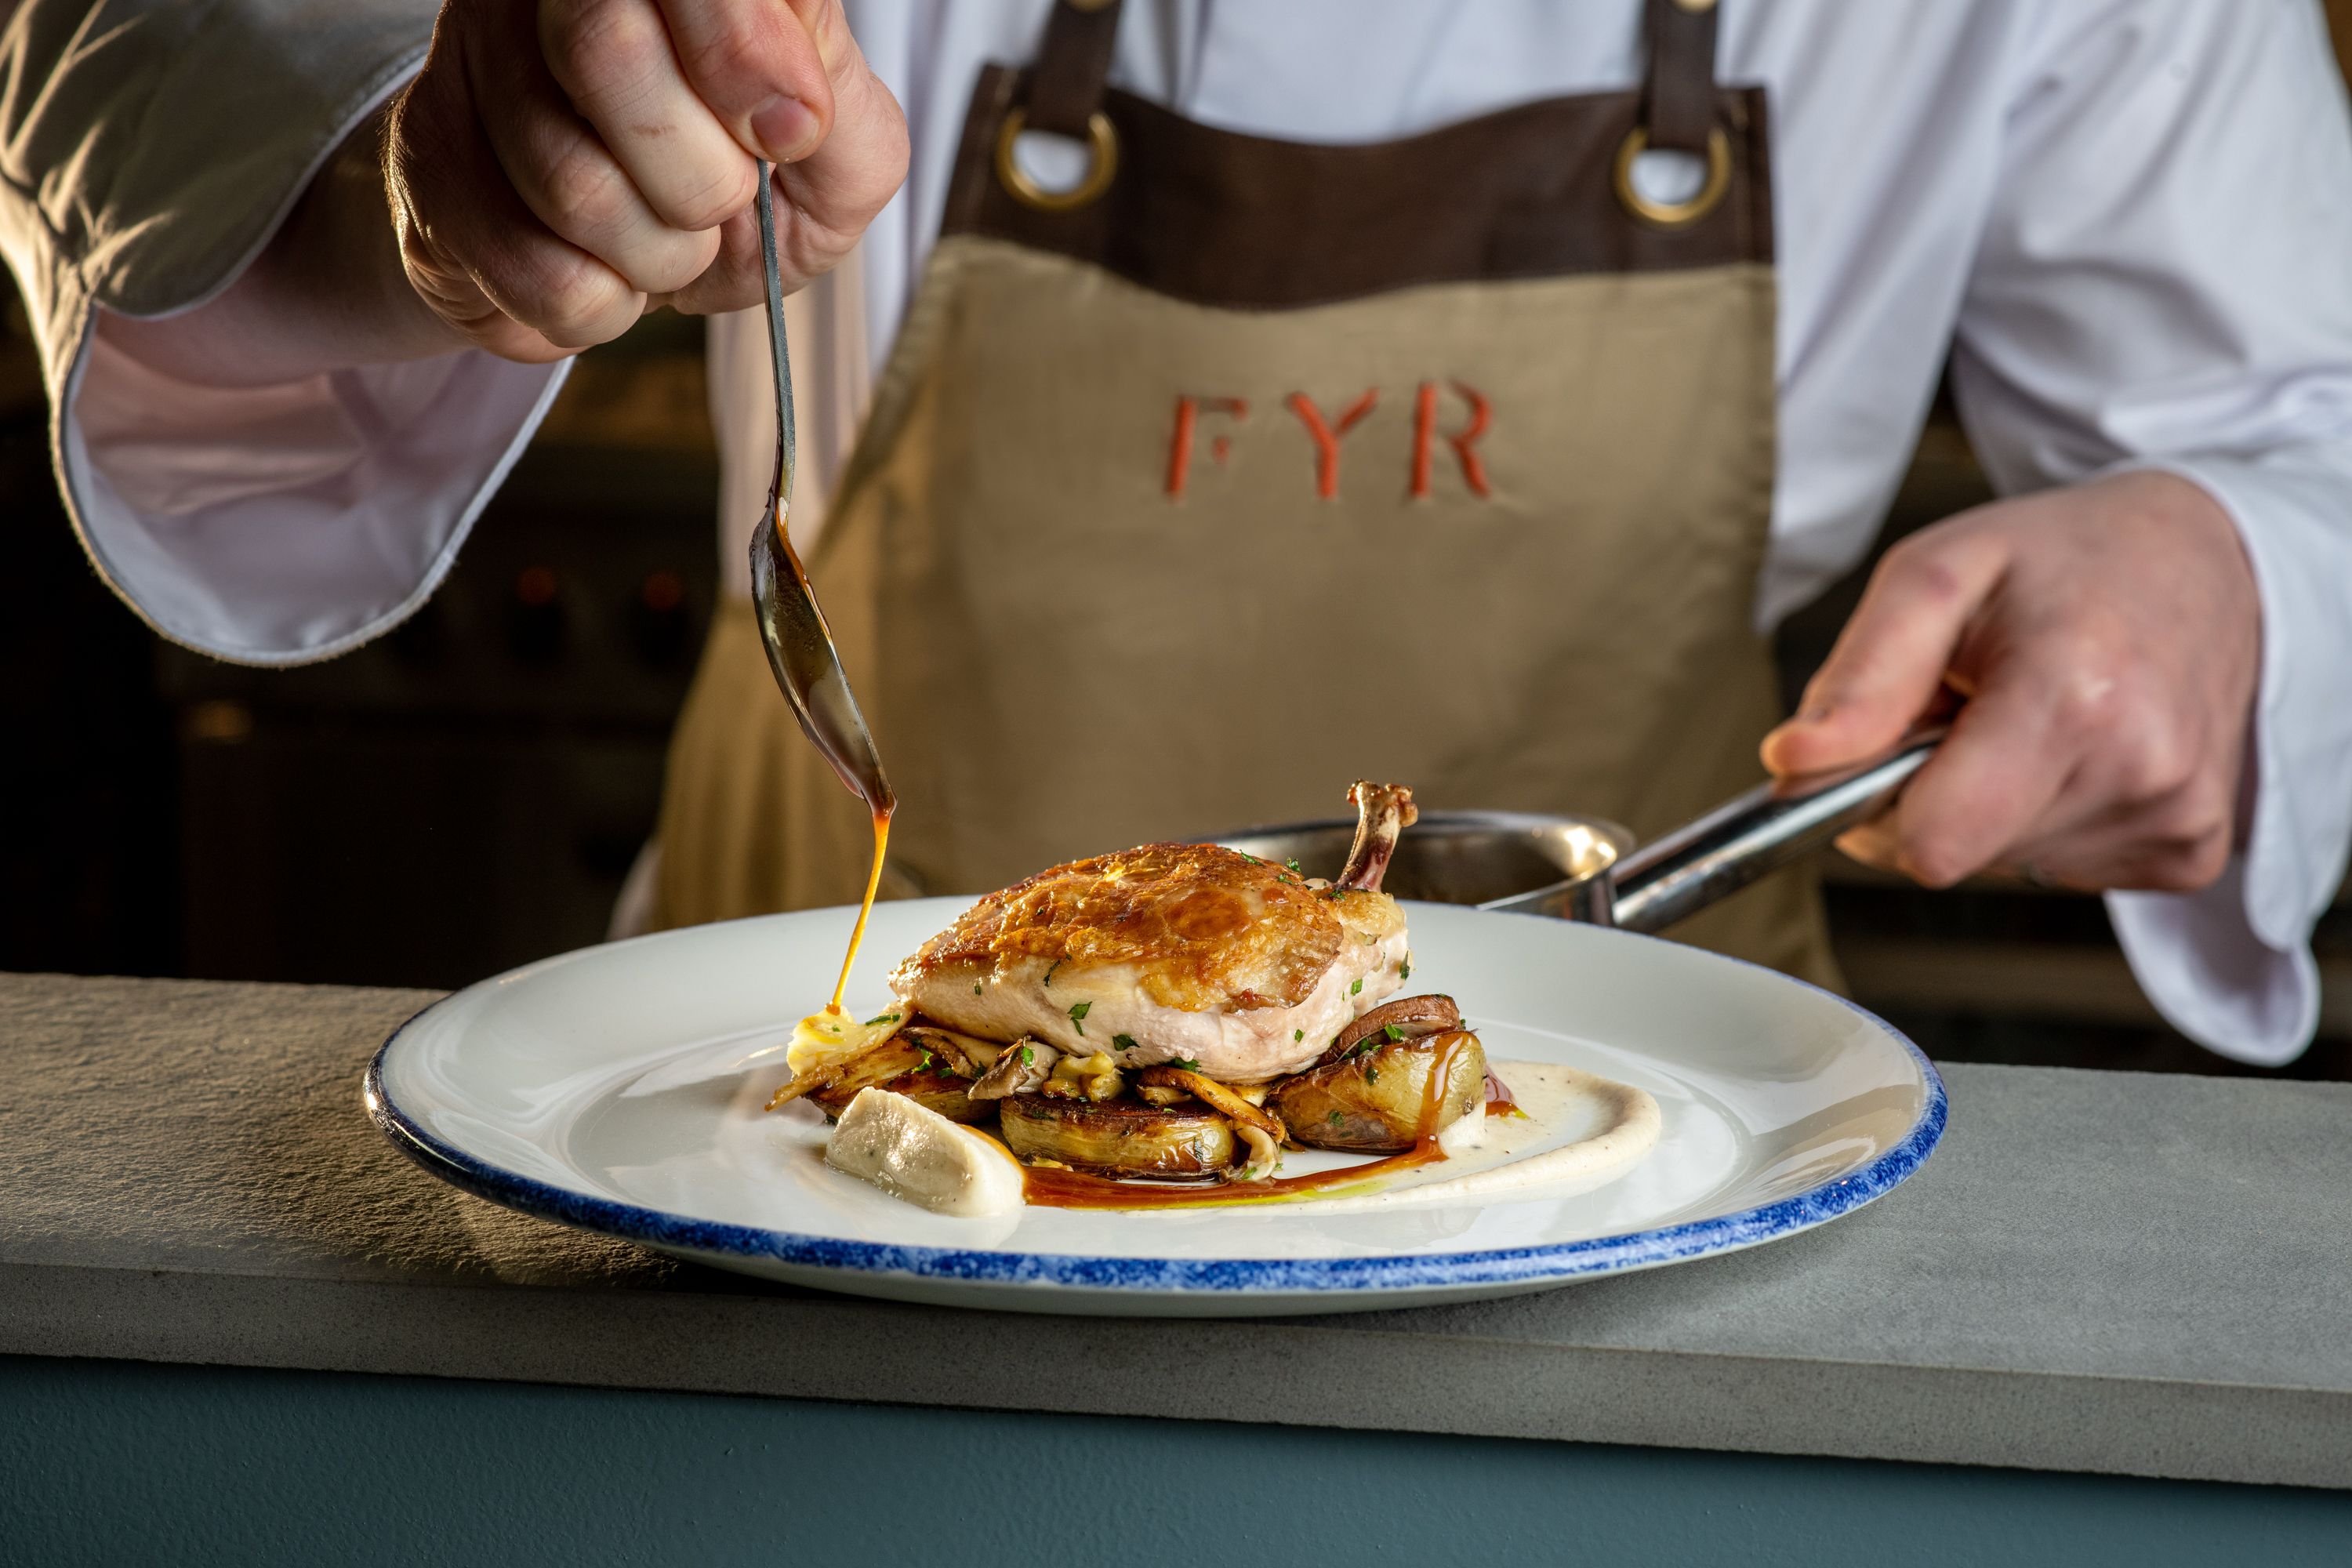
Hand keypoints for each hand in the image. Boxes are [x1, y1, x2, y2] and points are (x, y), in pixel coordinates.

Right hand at [386, 0, 906, 360]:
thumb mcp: (833, 159)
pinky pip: (539, 274)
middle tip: (720, 198)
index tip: (785, 133)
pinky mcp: (428, 164)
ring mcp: (472, 62)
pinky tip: (605, 274)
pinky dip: (603, 307)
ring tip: (664, 241)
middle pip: (600, 46)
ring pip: (569, 181)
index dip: (742, 56)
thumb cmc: (742, 185)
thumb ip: (844, 118)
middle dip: (700, 175)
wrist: (628, 260)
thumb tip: (790, 112)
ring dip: (657, 256)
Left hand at [1760, 470, 2260, 892]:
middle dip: (1934, 793)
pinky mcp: (2193, 851)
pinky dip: (2047, 819)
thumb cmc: (2066, 560)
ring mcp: (2176, 819)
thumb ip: (1862, 676)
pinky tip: (2077, 750)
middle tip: (1972, 708)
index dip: (1881, 805)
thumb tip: (1796, 765)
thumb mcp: (1938, 571)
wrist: (2210, 559)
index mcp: (2074, 695)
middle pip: (1956, 860)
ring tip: (2032, 717)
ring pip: (2004, 868)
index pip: (1929, 844)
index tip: (1893, 744)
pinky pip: (2066, 872)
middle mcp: (2141, 767)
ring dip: (1990, 802)